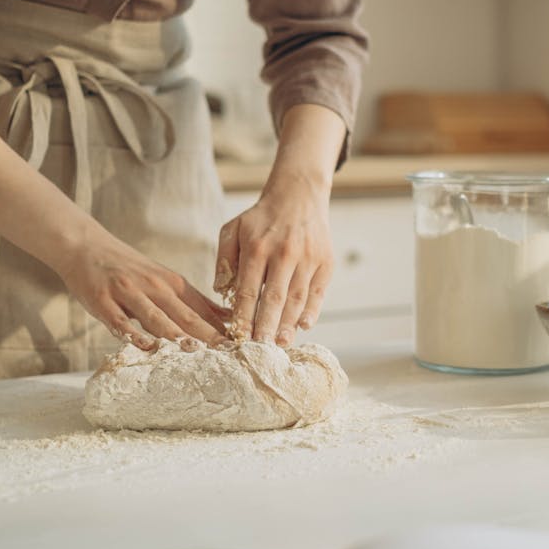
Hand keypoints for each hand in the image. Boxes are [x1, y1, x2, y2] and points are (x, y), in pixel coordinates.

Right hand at [55, 232, 229, 348]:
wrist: (87, 247)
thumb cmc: (131, 270)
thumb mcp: (166, 280)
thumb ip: (194, 302)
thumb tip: (228, 319)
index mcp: (174, 284)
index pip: (204, 309)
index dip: (224, 329)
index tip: (243, 345)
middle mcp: (155, 287)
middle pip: (186, 316)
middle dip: (209, 336)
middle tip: (230, 355)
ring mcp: (129, 293)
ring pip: (156, 318)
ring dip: (177, 336)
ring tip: (196, 353)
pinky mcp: (103, 301)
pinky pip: (119, 321)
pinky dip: (133, 334)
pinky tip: (145, 347)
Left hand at [215, 174, 332, 345]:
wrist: (299, 196)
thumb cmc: (260, 219)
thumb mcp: (232, 230)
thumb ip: (223, 259)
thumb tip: (222, 292)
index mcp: (257, 247)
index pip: (249, 290)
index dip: (244, 317)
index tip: (239, 339)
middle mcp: (284, 253)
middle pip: (274, 299)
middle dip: (266, 328)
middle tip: (259, 352)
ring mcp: (308, 258)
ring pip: (297, 299)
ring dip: (289, 325)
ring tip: (280, 345)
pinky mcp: (326, 262)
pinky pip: (318, 292)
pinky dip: (312, 311)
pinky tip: (303, 326)